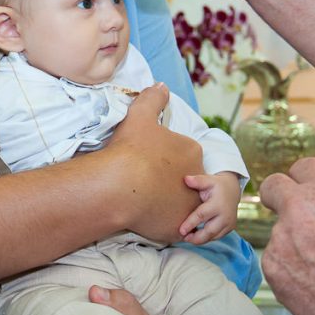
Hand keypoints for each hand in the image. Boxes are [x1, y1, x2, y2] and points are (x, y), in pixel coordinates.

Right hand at [103, 83, 204, 242]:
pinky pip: (171, 224)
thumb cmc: (129, 149)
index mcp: (191, 150)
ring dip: (167, 201)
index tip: (147, 160)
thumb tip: (162, 86)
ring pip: (180, 202)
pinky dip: (160, 222)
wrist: (118, 186)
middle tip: (145, 181)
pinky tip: (144, 215)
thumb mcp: (139, 115)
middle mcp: (197, 178)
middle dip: (169, 180)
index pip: (183, 153)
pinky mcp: (177, 227)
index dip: (164, 156)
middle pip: (185, 178)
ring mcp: (188, 205)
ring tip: (145, 199)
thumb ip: (153, 98)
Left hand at [178, 172, 241, 244]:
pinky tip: (196, 236)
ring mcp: (229, 223)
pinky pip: (217, 236)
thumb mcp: (208, 180)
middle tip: (183, 238)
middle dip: (196, 238)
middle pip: (209, 231)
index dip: (190, 224)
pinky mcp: (230, 228)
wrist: (232, 190)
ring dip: (200, 239)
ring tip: (187, 238)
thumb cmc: (216, 185)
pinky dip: (206, 238)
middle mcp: (225, 216)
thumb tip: (186, 179)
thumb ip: (198, 180)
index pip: (202, 216)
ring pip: (213, 236)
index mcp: (218, 204)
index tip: (181, 231)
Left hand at [259, 157, 314, 314]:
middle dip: (280, 193)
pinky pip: (275, 257)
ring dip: (292, 237)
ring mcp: (281, 237)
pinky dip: (289, 264)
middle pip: (273, 186)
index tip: (308, 186)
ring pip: (277, 227)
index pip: (303, 166)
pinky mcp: (272, 265)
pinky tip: (313, 277)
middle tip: (294, 209)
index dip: (307, 177)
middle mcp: (299, 208)